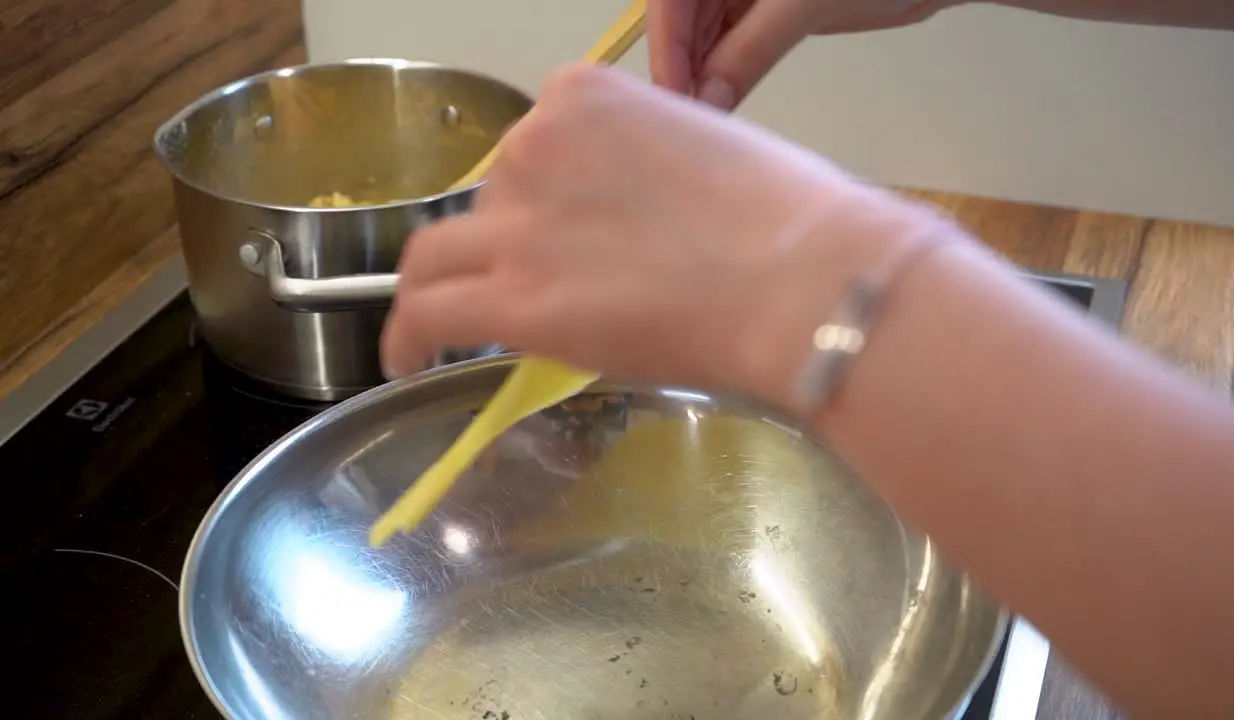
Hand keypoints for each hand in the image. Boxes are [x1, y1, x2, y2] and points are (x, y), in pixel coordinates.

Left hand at [380, 66, 931, 408]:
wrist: (803, 281)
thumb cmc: (793, 219)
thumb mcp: (707, 152)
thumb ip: (648, 169)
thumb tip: (640, 217)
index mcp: (584, 96)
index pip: (534, 148)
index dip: (544, 197)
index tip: (558, 231)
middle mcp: (534, 144)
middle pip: (491, 199)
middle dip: (509, 241)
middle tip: (538, 287)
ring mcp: (518, 221)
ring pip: (437, 254)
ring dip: (439, 289)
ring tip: (435, 325)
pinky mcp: (513, 297)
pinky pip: (427, 313)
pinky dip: (406, 338)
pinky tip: (404, 360)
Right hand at [649, 0, 955, 108]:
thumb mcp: (805, 4)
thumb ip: (750, 50)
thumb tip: (708, 100)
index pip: (670, 0)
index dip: (667, 47)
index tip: (675, 96)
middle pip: (679, 17)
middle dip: (681, 64)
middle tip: (688, 118)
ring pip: (700, 34)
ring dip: (699, 73)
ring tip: (704, 115)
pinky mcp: (761, 8)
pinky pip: (726, 41)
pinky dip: (722, 71)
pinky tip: (722, 98)